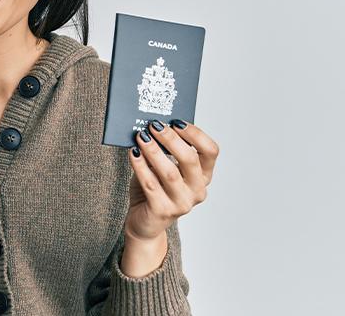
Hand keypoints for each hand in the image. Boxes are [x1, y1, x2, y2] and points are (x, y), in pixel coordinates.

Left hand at [125, 119, 218, 241]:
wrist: (145, 222)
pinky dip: (140, 166)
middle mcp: (197, 191)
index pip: (211, 151)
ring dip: (154, 151)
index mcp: (203, 177)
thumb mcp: (165, 168)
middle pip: (190, 160)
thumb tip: (155, 126)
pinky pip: (150, 184)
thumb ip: (166, 151)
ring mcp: (182, 203)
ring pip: (169, 172)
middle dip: (171, 139)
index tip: (177, 122)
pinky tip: (133, 153)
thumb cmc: (155, 189)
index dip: (196, 134)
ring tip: (141, 136)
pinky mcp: (162, 211)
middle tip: (154, 126)